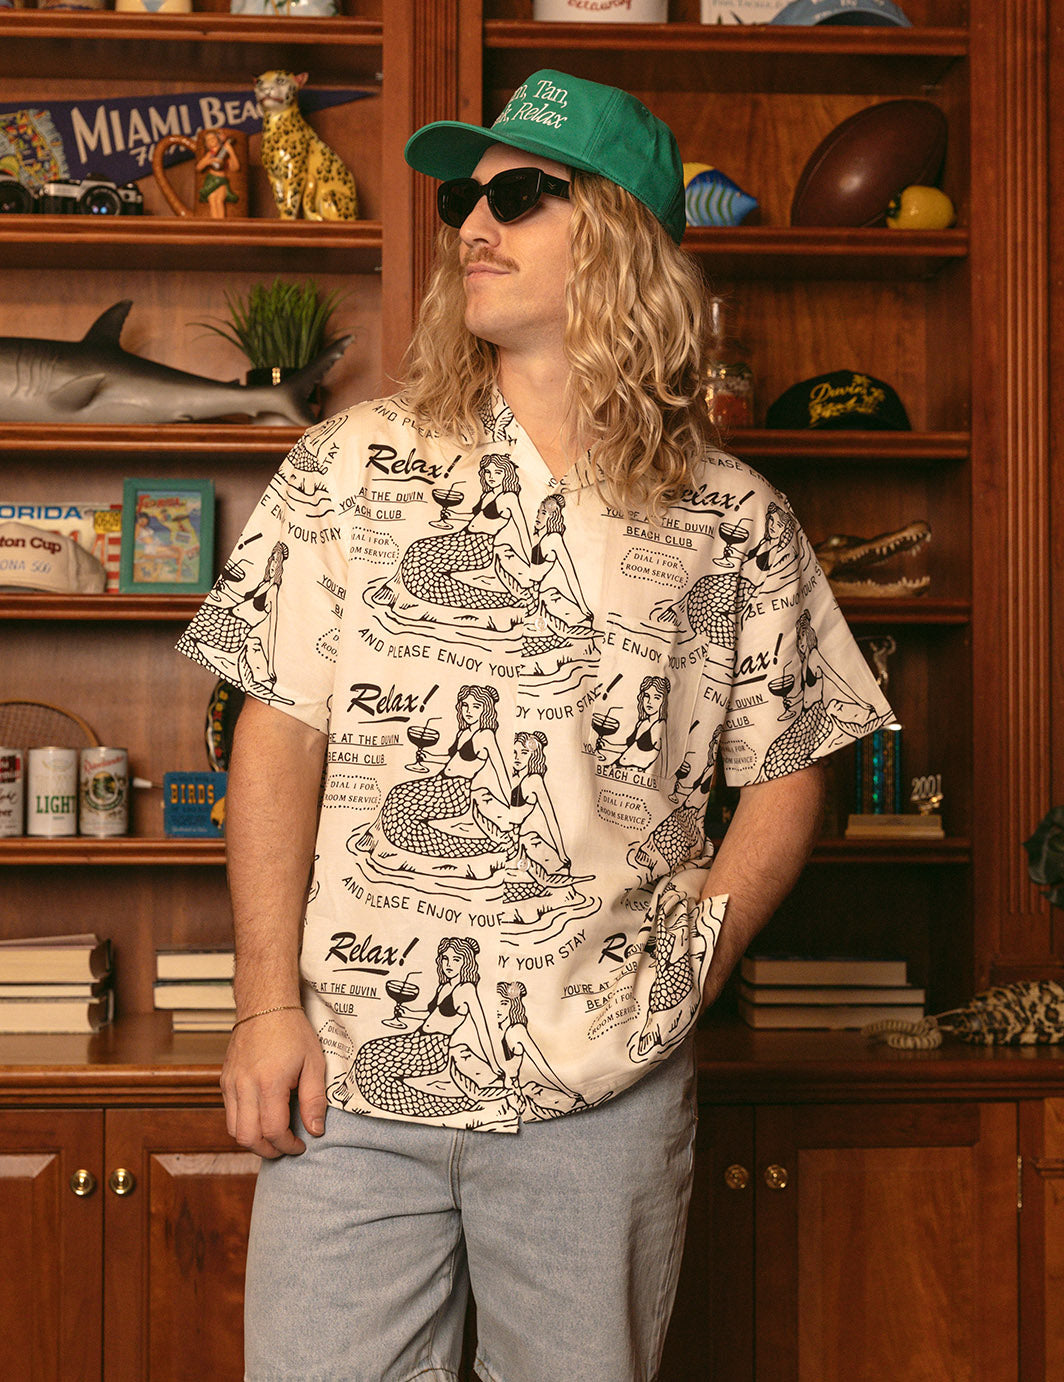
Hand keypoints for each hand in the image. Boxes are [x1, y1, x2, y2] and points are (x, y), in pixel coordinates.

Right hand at [221, 1007, 326, 1158]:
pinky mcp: (225, 1080)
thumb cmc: (292, 1031)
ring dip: (254, 1140)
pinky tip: (262, 1117)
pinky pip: (230, 1113)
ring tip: (274, 1136)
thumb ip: (314, 1099)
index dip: (288, 1145)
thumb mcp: (314, 1062)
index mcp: (269, 1082)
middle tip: (286, 1147)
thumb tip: (314, 1129)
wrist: (266, 1006)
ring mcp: (231, 1083)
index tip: (300, 1145)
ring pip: (234, 1130)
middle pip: (248, 1138)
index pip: (273, 1131)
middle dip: (268, 1150)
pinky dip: (244, 1124)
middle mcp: (245, 1085)